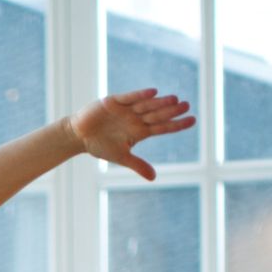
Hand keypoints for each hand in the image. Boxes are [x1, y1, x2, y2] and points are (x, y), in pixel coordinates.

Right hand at [69, 87, 195, 180]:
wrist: (78, 136)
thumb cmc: (100, 145)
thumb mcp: (121, 157)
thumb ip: (138, 165)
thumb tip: (153, 178)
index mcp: (140, 130)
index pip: (162, 127)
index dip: (177, 124)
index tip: (192, 120)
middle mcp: (136, 118)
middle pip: (157, 114)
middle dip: (171, 111)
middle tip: (187, 106)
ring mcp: (126, 109)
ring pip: (146, 105)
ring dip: (159, 103)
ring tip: (174, 99)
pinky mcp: (114, 102)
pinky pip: (129, 97)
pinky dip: (140, 95)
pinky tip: (153, 92)